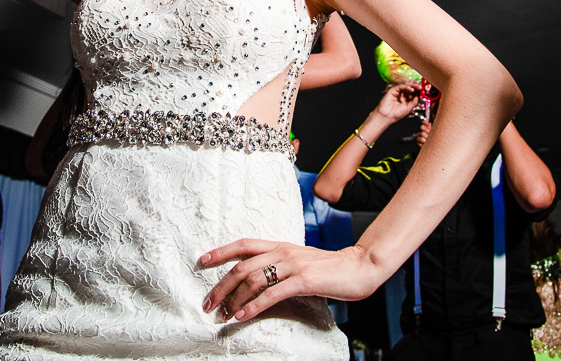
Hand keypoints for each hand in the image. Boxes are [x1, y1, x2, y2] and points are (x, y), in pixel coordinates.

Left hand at [198, 241, 384, 321]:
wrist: (359, 266)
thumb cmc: (329, 267)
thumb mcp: (300, 261)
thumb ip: (280, 265)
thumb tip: (258, 279)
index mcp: (280, 245)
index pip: (244, 244)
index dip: (221, 251)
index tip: (202, 261)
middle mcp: (283, 252)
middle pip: (241, 266)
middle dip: (220, 286)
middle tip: (208, 304)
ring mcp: (293, 265)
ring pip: (253, 279)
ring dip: (233, 299)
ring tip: (223, 315)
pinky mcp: (303, 280)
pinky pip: (272, 294)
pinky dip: (254, 306)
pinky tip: (243, 316)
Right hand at [373, 83, 421, 121]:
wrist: (387, 117)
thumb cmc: (396, 114)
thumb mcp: (408, 108)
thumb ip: (414, 102)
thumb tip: (419, 96)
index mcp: (406, 99)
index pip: (413, 93)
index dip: (418, 91)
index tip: (424, 90)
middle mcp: (402, 94)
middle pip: (410, 88)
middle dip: (417, 87)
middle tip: (422, 87)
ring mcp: (397, 92)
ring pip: (406, 86)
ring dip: (413, 86)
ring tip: (419, 87)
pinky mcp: (393, 90)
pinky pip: (401, 87)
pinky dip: (407, 87)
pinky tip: (411, 89)